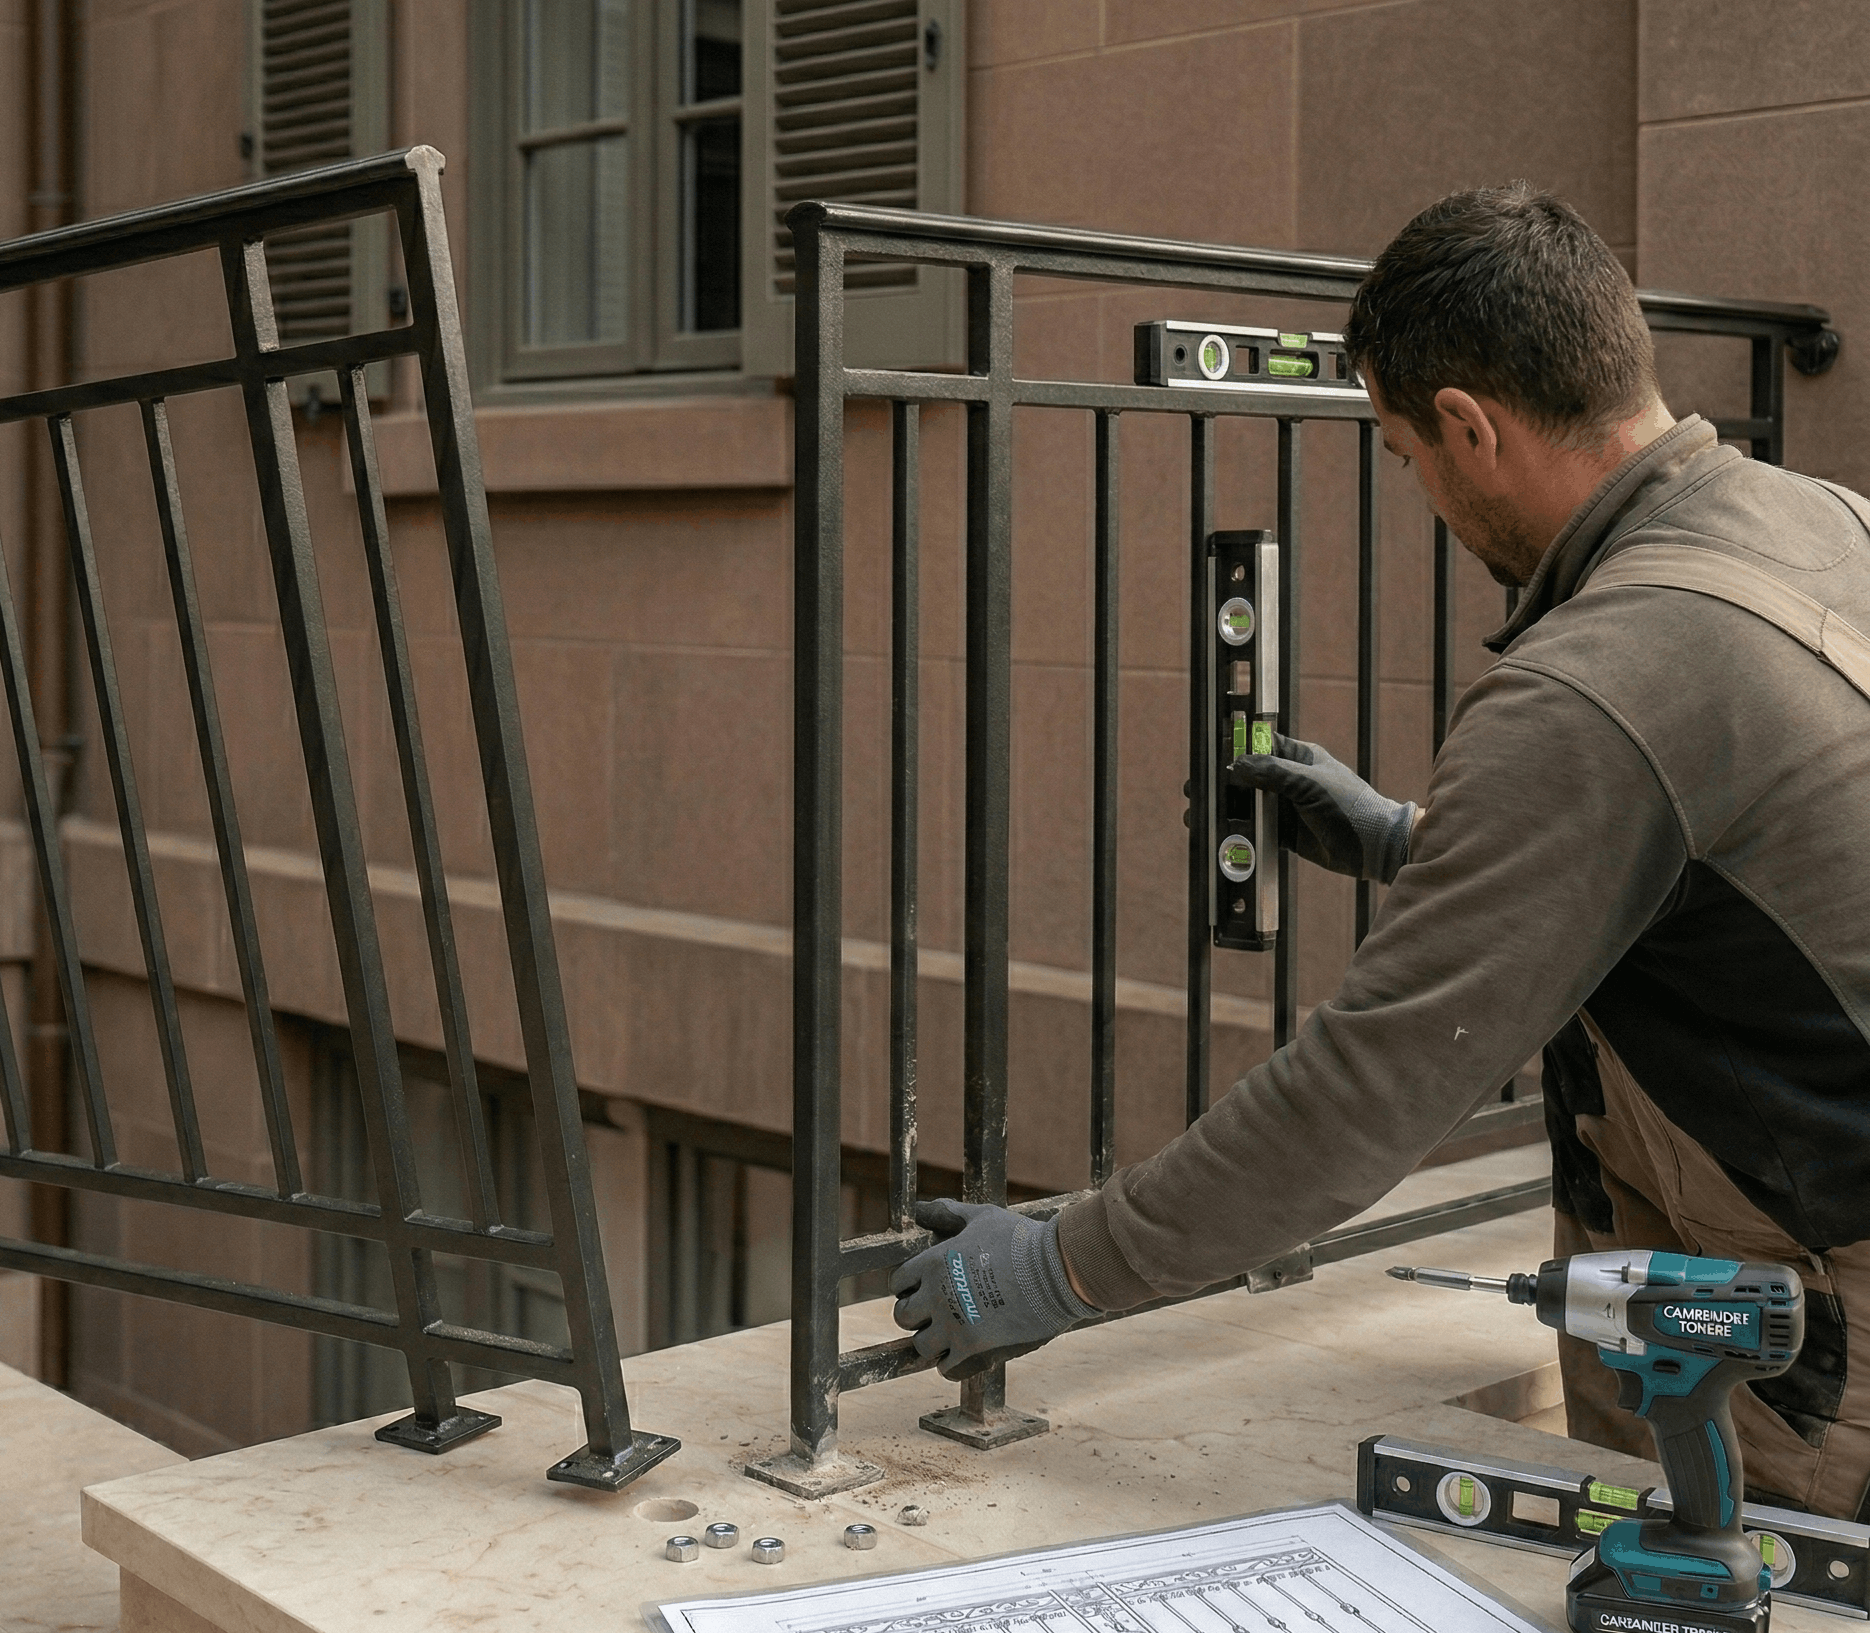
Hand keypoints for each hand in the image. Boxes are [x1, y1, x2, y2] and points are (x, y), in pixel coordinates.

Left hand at [890, 1200, 1098, 1380]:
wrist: (1059, 1270)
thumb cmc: (1021, 1240)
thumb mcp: (982, 1218)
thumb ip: (948, 1214)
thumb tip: (919, 1208)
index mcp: (934, 1263)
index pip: (898, 1283)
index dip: (909, 1287)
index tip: (924, 1290)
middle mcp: (937, 1296)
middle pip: (903, 1316)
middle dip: (916, 1316)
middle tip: (936, 1314)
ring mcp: (954, 1327)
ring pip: (921, 1347)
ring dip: (934, 1342)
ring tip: (952, 1334)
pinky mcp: (975, 1351)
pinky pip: (947, 1369)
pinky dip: (952, 1363)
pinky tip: (967, 1351)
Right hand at [1227, 732, 1415, 882]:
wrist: (1372, 846)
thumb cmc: (1349, 805)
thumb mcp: (1308, 783)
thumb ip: (1272, 772)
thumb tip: (1237, 765)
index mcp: (1300, 758)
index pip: (1263, 744)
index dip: (1241, 747)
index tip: (1219, 754)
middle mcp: (1291, 781)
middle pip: (1251, 776)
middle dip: (1231, 782)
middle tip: (1206, 790)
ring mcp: (1288, 807)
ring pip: (1252, 804)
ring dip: (1234, 809)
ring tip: (1211, 814)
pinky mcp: (1287, 833)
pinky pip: (1259, 830)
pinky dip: (1245, 832)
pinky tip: (1230, 832)